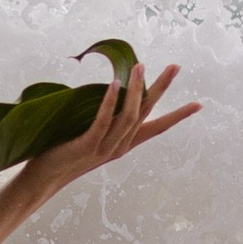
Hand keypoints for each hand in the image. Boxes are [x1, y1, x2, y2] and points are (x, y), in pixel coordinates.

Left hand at [24, 58, 199, 206]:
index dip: (178, 116)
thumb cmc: (65, 152)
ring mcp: (105, 148)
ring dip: (135, 89)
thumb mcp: (91, 134)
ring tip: (140, 66)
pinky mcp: (88, 146)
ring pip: (128, 116)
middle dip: (161, 89)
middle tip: (175, 67)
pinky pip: (103, 122)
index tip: (198, 105)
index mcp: (124, 144)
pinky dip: (110, 102)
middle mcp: (120, 147)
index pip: (157, 127)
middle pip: (146, 113)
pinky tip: (115, 84)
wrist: (44, 178)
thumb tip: (111, 89)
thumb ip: (104, 118)